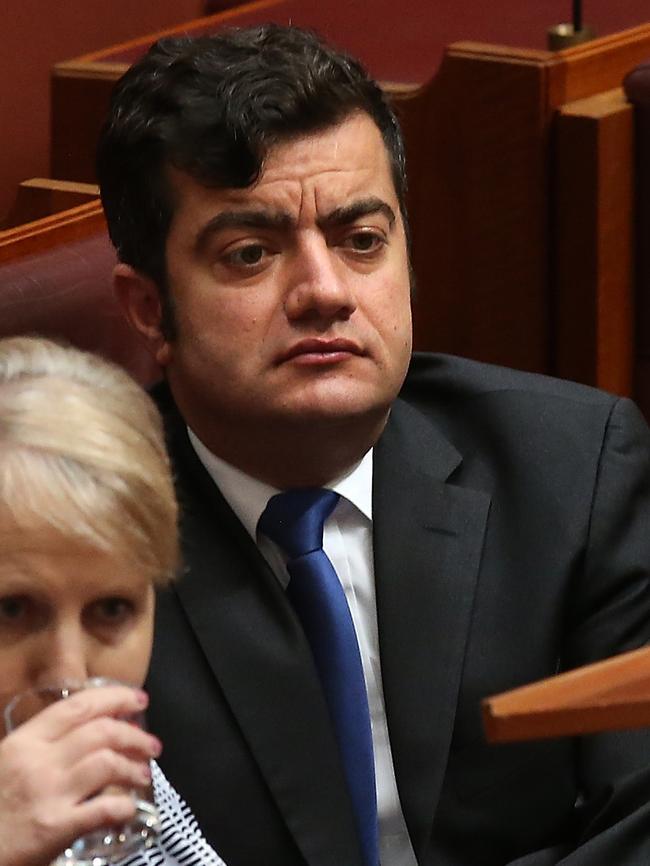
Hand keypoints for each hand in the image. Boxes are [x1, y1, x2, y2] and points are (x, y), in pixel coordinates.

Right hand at [0, 685, 160, 865]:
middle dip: (134, 734)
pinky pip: (103, 809)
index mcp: (24, 742)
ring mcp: (49, 794)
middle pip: (101, 732)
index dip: (115, 698)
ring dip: (133, 767)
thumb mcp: (7, 764)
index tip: (138, 699)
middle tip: (151, 744)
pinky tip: (130, 809)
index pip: (77, 707)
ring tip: (143, 775)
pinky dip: (124, 806)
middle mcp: (38, 762)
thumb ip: (41, 746)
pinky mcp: (55, 828)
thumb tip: (84, 731)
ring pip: (107, 763)